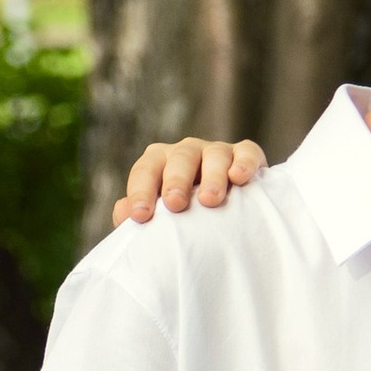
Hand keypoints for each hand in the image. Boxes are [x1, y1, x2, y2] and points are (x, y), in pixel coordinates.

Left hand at [110, 135, 267, 222]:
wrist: (226, 213)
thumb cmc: (183, 217)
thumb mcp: (159, 217)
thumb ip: (139, 216)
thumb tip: (123, 213)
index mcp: (158, 164)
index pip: (144, 171)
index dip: (140, 192)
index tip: (140, 217)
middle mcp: (185, 153)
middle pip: (178, 159)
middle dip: (175, 181)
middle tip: (175, 204)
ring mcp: (216, 152)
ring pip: (213, 155)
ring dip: (211, 175)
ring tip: (210, 200)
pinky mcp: (245, 155)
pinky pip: (246, 153)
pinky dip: (243, 163)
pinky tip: (238, 178)